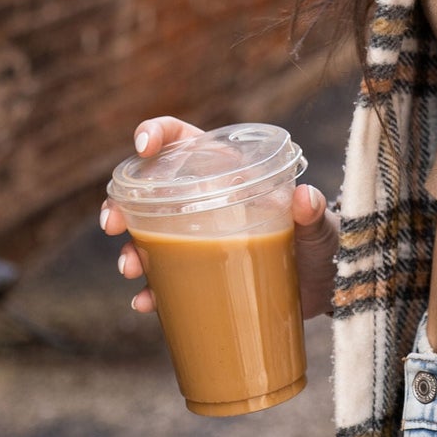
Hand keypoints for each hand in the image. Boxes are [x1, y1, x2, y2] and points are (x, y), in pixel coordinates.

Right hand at [100, 114, 336, 321]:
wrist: (324, 287)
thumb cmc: (321, 242)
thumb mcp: (318, 227)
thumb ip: (312, 213)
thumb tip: (305, 198)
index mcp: (227, 172)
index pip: (183, 140)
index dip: (156, 134)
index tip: (141, 146)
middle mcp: (205, 202)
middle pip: (148, 193)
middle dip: (121, 204)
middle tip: (112, 224)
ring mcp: (199, 239)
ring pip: (148, 238)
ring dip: (130, 251)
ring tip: (131, 269)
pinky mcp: (201, 273)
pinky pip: (164, 280)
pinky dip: (150, 292)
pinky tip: (144, 302)